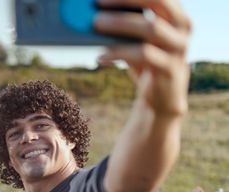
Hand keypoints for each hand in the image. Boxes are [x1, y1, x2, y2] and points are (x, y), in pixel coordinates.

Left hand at [95, 0, 191, 117]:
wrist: (161, 99)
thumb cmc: (145, 63)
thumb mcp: (137, 41)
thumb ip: (126, 25)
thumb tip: (92, 13)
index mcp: (175, 15)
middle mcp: (182, 27)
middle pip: (159, 2)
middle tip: (98, 4)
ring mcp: (179, 48)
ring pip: (151, 28)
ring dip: (119, 24)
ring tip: (95, 24)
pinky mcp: (171, 69)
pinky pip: (144, 55)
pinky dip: (119, 53)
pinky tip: (100, 57)